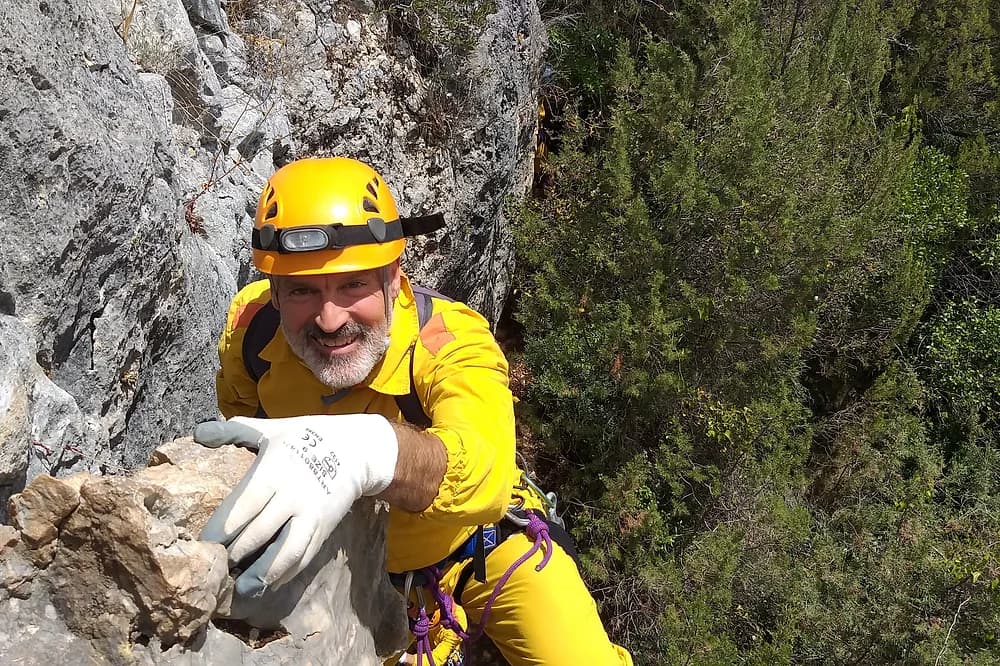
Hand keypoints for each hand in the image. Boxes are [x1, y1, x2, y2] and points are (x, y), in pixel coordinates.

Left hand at [195, 415, 397, 599]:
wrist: (357, 449)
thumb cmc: (307, 437)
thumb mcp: (272, 428)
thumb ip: (235, 431)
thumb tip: (199, 433)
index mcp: (274, 471)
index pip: (242, 507)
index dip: (220, 530)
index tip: (202, 545)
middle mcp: (292, 496)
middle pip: (258, 534)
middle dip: (234, 555)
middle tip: (214, 569)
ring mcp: (311, 515)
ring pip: (285, 552)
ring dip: (262, 574)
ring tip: (242, 588)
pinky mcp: (324, 528)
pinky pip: (304, 556)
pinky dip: (286, 573)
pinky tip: (269, 582)